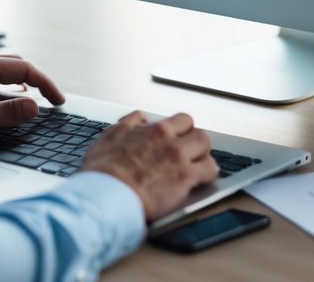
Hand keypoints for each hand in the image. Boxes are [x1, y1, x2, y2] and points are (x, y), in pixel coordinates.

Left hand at [0, 48, 64, 141]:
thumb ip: (5, 113)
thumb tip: (34, 108)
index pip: (25, 69)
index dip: (46, 85)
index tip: (59, 101)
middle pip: (15, 65)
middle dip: (35, 81)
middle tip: (49, 100)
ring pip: (1, 70)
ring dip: (18, 83)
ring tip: (31, 101)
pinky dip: (2, 86)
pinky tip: (1, 100)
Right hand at [80, 111, 217, 221]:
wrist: (106, 194)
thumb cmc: (103, 171)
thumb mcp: (110, 136)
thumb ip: (129, 124)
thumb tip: (141, 118)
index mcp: (154, 130)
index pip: (182, 120)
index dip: (184, 131)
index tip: (180, 139)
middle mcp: (170, 140)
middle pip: (199, 132)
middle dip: (197, 143)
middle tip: (191, 155)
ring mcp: (179, 158)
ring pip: (206, 147)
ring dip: (204, 156)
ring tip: (198, 167)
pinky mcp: (185, 178)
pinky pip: (210, 170)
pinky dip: (209, 174)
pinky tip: (202, 181)